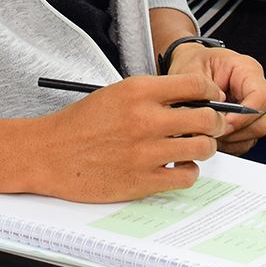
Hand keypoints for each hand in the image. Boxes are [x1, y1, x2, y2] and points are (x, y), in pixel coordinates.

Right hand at [32, 74, 228, 201]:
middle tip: (212, 126)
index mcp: (139, 91)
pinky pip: (186, 176)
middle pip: (206, 118)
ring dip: (204, 148)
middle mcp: (145, 119)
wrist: (50, 153)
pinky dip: (188, 171)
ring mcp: (145, 152)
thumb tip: (193, 100)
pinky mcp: (142, 181)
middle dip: (215, 122)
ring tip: (194, 147)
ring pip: (202, 148)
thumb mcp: (118, 94)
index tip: (212, 99)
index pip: (196, 85)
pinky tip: (177, 167)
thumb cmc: (81, 123)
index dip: (211, 93)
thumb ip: (155, 95)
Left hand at [165, 45, 265, 154]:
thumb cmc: (194, 62)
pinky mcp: (246, 123)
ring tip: (207, 131)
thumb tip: (208, 114)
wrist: (191, 65)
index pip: (261, 97)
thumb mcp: (192, 69)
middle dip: (235, 131)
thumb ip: (200, 91)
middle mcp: (255, 90)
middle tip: (211, 130)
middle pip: (261, 121)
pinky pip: (244, 142)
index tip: (223, 122)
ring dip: (230, 139)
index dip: (244, 115)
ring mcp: (254, 108)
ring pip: (253, 135)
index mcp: (247, 70)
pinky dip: (227, 144)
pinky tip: (212, 134)